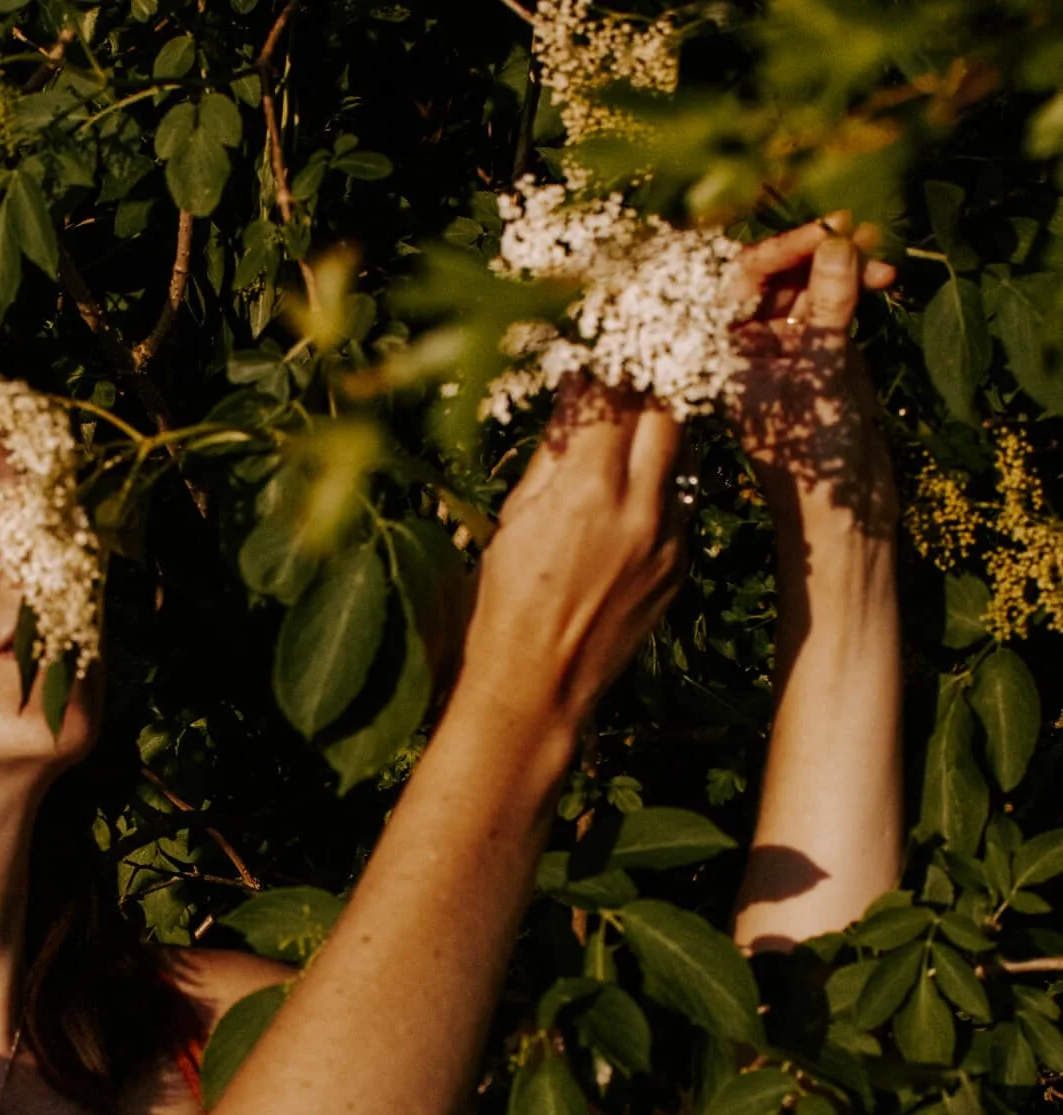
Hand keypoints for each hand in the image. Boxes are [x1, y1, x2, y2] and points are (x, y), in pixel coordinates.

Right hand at [461, 381, 687, 736]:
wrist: (537, 687)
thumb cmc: (506, 603)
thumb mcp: (515, 517)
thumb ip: (554, 449)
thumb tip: (578, 388)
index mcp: (587, 488)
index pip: (617, 394)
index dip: (612, 365)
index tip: (604, 349)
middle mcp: (639, 507)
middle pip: (668, 411)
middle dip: (651, 386)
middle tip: (631, 375)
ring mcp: (669, 539)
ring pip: (685, 454)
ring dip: (662, 432)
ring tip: (632, 431)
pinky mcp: (681, 566)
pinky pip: (683, 502)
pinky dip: (662, 484)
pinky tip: (631, 495)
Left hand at [726, 212, 898, 541]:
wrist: (844, 514)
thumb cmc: (816, 462)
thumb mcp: (823, 379)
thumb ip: (828, 310)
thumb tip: (837, 243)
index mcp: (723, 357)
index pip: (738, 283)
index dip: (780, 249)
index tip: (826, 232)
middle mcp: (746, 349)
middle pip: (773, 276)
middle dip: (816, 251)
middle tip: (860, 232)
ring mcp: (783, 351)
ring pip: (806, 285)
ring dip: (843, 265)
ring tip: (883, 255)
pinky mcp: (818, 355)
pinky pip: (832, 304)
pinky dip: (856, 287)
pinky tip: (885, 278)